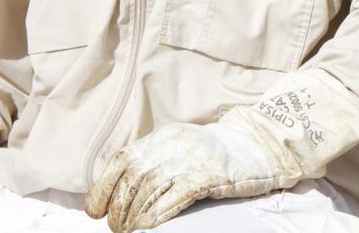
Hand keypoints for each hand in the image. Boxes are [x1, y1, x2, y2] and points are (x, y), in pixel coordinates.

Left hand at [83, 113, 302, 231]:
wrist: (262, 144)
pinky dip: (157, 213)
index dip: (104, 186)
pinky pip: (176, 194)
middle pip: (134, 175)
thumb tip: (121, 190)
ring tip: (129, 231)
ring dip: (133, 214)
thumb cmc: (221, 153)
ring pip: (150, 186)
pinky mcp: (212, 174)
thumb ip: (158, 160)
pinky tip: (149, 226)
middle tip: (116, 228)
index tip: (95, 210)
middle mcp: (178, 143)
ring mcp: (195, 157)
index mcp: (167, 135)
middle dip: (118, 206)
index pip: (124, 158)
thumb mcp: (185, 147)